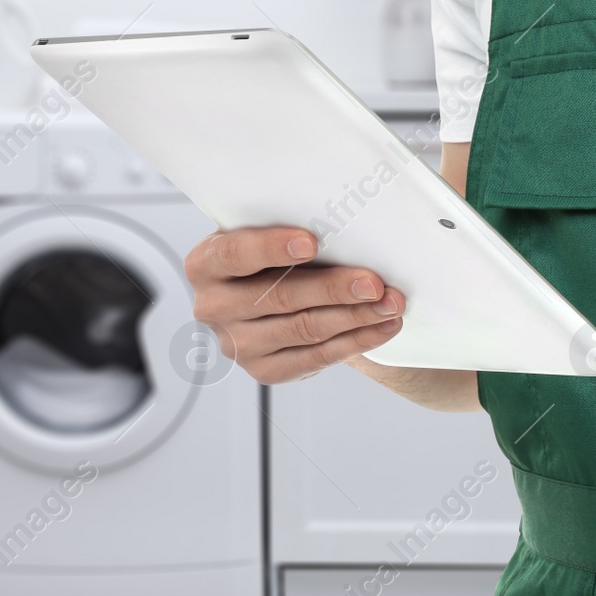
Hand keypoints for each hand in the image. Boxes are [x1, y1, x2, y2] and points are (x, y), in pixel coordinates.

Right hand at [184, 226, 405, 383]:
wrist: (271, 295)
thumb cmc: (273, 254)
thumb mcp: (266, 232)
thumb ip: (288, 228)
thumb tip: (342, 225)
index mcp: (205, 264)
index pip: (233, 254)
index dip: (271, 248)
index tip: (311, 242)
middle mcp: (213, 307)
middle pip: (277, 297)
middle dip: (333, 288)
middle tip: (374, 282)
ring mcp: (237, 344)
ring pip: (303, 329)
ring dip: (355, 316)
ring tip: (390, 303)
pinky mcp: (264, 371)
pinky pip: (316, 357)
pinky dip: (355, 340)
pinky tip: (382, 327)